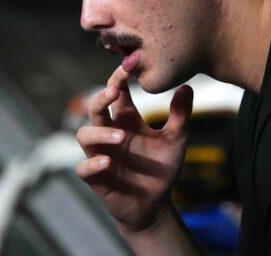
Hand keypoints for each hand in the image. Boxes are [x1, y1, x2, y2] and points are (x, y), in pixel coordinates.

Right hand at [75, 66, 193, 231]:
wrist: (156, 204)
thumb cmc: (161, 168)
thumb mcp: (176, 140)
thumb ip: (180, 115)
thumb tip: (186, 86)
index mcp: (126, 120)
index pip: (115, 93)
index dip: (117, 78)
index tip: (128, 66)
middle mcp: (110, 133)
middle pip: (94, 108)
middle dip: (100, 98)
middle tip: (113, 92)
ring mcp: (100, 154)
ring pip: (84, 135)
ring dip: (99, 133)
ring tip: (121, 137)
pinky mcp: (96, 177)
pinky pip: (83, 167)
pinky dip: (93, 164)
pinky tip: (108, 162)